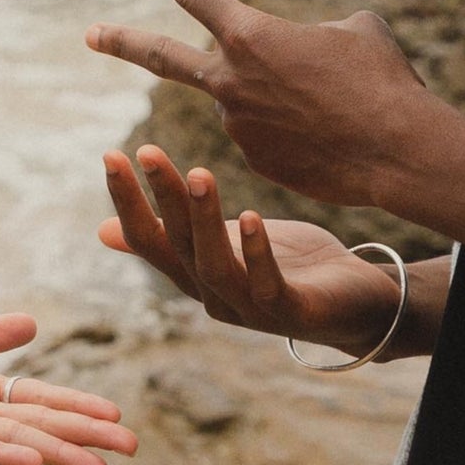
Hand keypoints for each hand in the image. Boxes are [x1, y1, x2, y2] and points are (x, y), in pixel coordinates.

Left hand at [0, 314, 136, 464]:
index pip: (38, 399)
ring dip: (57, 453)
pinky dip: (3, 455)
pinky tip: (33, 464)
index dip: (76, 406)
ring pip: (14, 440)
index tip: (115, 416)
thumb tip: (33, 323)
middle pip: (37, 422)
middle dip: (84, 435)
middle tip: (131, 448)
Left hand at [87, 0, 436, 209]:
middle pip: (163, 57)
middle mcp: (230, 82)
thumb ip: (321, 30)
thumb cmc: (382, 82)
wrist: (396, 151)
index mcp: (249, 36)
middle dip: (122, 42)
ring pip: (253, 100)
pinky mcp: (254, 160)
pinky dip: (299, 132)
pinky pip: (272, 135)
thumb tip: (314, 44)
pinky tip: (334, 137)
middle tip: (91, 33)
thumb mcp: (357, 32)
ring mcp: (237, 125)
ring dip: (287, 100)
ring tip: (337, 108)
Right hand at [100, 147, 403, 356]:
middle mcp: (214, 297)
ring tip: (199, 173)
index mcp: (194, 276)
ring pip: (215, 266)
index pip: (148, 240)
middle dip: (160, 198)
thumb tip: (101, 230)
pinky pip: (267, 285)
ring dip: (204, 220)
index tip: (112, 154)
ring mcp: (251, 310)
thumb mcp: (224, 243)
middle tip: (146, 150)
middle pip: (177, 247)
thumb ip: (175, 235)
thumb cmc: (290, 269)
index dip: (127, 201)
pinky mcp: (293, 313)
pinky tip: (251, 216)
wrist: (362, 307)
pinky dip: (257, 252)